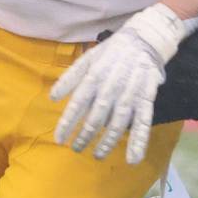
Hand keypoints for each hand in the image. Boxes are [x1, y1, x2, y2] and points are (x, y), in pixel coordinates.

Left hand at [51, 4, 197, 164]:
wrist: (145, 39)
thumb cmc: (113, 50)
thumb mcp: (88, 58)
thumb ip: (70, 78)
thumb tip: (52, 98)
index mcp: (94, 77)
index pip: (76, 105)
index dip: (67, 123)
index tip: (60, 139)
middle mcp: (110, 89)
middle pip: (95, 119)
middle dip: (85, 137)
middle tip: (77, 149)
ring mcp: (130, 95)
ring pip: (117, 125)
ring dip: (107, 143)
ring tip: (98, 155)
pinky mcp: (146, 99)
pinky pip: (142, 122)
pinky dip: (139, 141)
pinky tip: (133, 159)